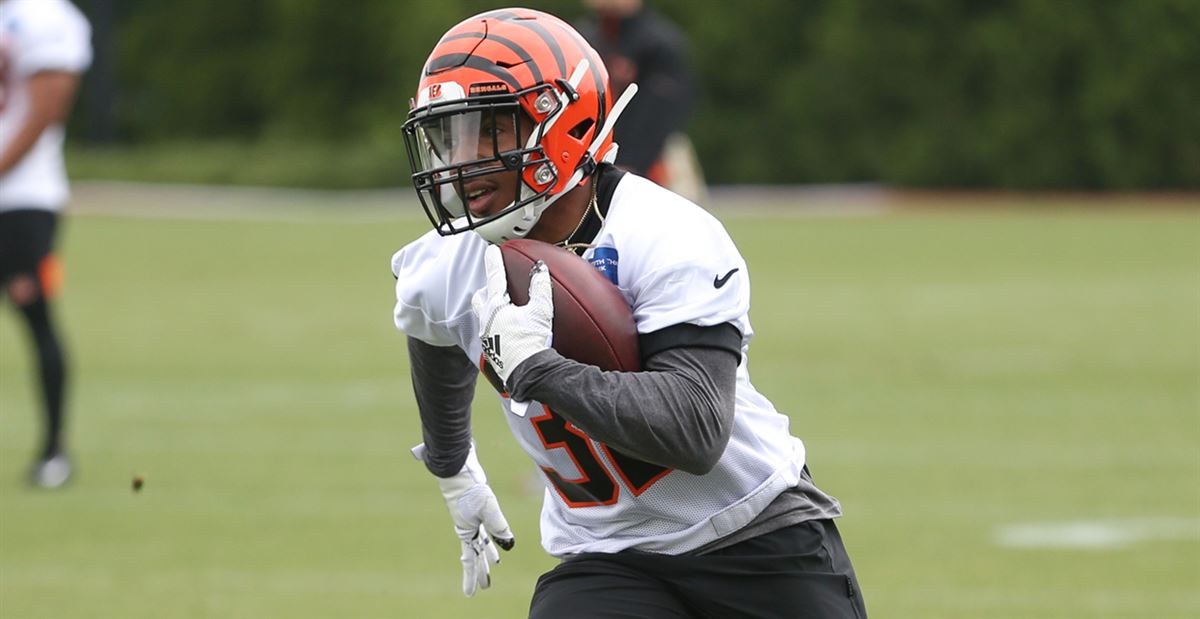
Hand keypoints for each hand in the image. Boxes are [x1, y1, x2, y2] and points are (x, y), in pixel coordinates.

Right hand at [414, 443, 514, 596]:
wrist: (458, 467)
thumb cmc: (470, 488)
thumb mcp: (488, 507)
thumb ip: (499, 526)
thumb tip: (509, 544)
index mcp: (466, 531)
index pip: (470, 560)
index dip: (472, 577)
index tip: (471, 594)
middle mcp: (468, 527)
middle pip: (475, 553)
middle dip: (481, 570)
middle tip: (485, 586)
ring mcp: (472, 518)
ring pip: (481, 540)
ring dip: (487, 552)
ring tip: (495, 563)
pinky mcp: (478, 507)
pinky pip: (486, 527)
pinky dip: (492, 535)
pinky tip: (498, 538)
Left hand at [471, 245, 552, 386]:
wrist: (526, 373)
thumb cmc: (531, 342)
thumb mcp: (540, 312)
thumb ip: (540, 288)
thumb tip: (540, 270)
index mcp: (496, 307)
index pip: (494, 277)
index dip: (494, 261)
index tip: (492, 250)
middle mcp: (487, 320)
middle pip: (479, 298)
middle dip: (485, 289)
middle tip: (494, 285)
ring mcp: (487, 337)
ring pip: (482, 316)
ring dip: (489, 309)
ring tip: (500, 307)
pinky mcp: (492, 351)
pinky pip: (489, 334)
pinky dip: (495, 327)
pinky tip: (506, 331)